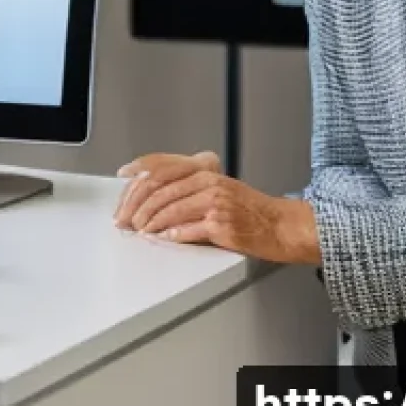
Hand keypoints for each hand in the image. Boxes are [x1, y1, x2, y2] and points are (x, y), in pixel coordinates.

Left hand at [114, 153, 320, 264]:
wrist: (282, 226)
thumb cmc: (252, 211)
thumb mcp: (220, 190)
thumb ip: (190, 190)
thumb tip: (154, 200)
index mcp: (206, 172)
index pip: (163, 168)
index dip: (138, 173)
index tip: (123, 180)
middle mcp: (210, 183)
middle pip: (162, 190)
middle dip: (138, 206)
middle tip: (127, 218)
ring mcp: (216, 203)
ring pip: (171, 209)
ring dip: (151, 222)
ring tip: (141, 230)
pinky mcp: (223, 225)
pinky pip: (189, 229)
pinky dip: (173, 234)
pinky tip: (164, 237)